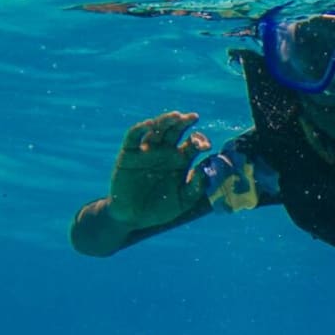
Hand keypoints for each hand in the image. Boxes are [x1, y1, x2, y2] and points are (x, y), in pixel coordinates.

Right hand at [107, 111, 210, 228]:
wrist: (133, 218)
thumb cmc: (161, 209)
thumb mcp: (184, 200)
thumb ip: (196, 187)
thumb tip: (203, 170)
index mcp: (180, 160)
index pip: (193, 144)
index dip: (200, 141)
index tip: (205, 145)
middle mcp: (165, 151)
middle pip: (176, 131)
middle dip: (185, 122)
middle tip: (194, 117)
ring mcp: (147, 151)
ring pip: (157, 129)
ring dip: (166, 121)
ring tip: (176, 116)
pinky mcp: (129, 153)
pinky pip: (133, 136)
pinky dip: (141, 128)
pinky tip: (150, 124)